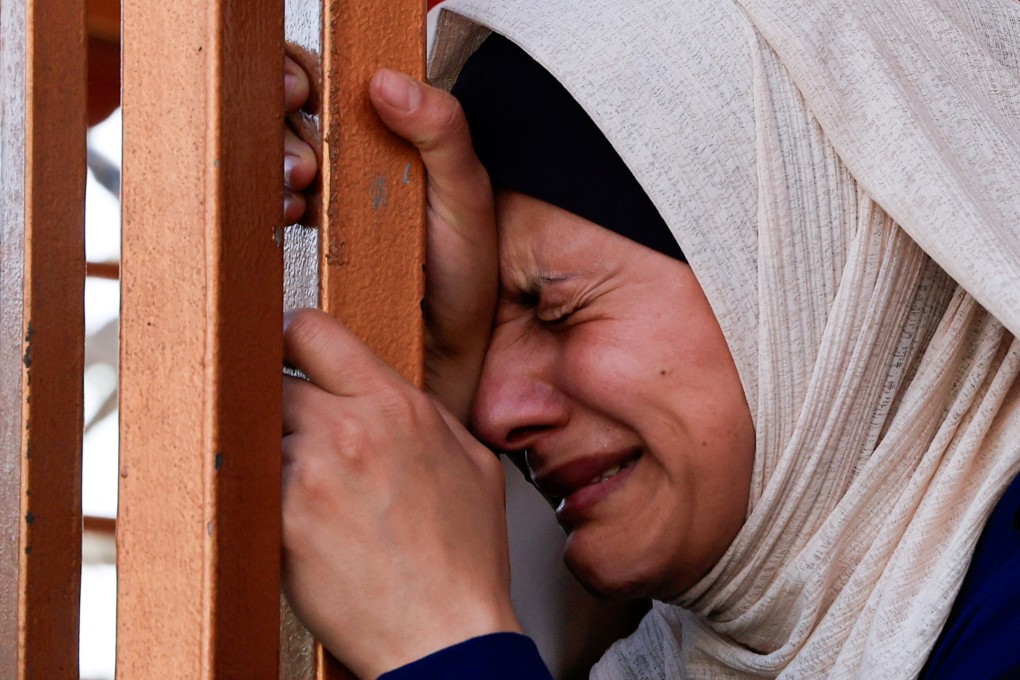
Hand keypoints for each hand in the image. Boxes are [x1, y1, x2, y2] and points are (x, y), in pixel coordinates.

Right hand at [282, 57, 497, 422]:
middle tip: (305, 157)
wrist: (439, 353)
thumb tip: (386, 82)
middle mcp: (350, 162)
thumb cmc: (460, 278)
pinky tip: (289, 213)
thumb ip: (443, 133)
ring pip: (269, 152)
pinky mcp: (302, 240)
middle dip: (282, 117)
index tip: (306, 95)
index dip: (306, 75)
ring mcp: (323, 200)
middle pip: (288, 108)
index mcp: (388, 139)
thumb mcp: (465, 197)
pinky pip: (263, 206)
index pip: (332, 81)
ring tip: (300, 187)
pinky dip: (267, 200)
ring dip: (273, 158)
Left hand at [282, 309, 519, 677]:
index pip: (313, 330)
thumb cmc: (463, 560)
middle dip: (286, 409)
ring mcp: (310, 472)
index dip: (295, 342)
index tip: (291, 357)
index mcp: (397, 406)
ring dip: (273, 456)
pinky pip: (249, 486)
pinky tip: (297, 523)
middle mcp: (350, 428)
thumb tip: (388, 395)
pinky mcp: (280, 520)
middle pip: (275, 382)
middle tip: (304, 441)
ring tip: (308, 492)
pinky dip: (263, 499)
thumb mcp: (473, 465)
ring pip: (257, 434)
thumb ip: (426, 415)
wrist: (445, 634)